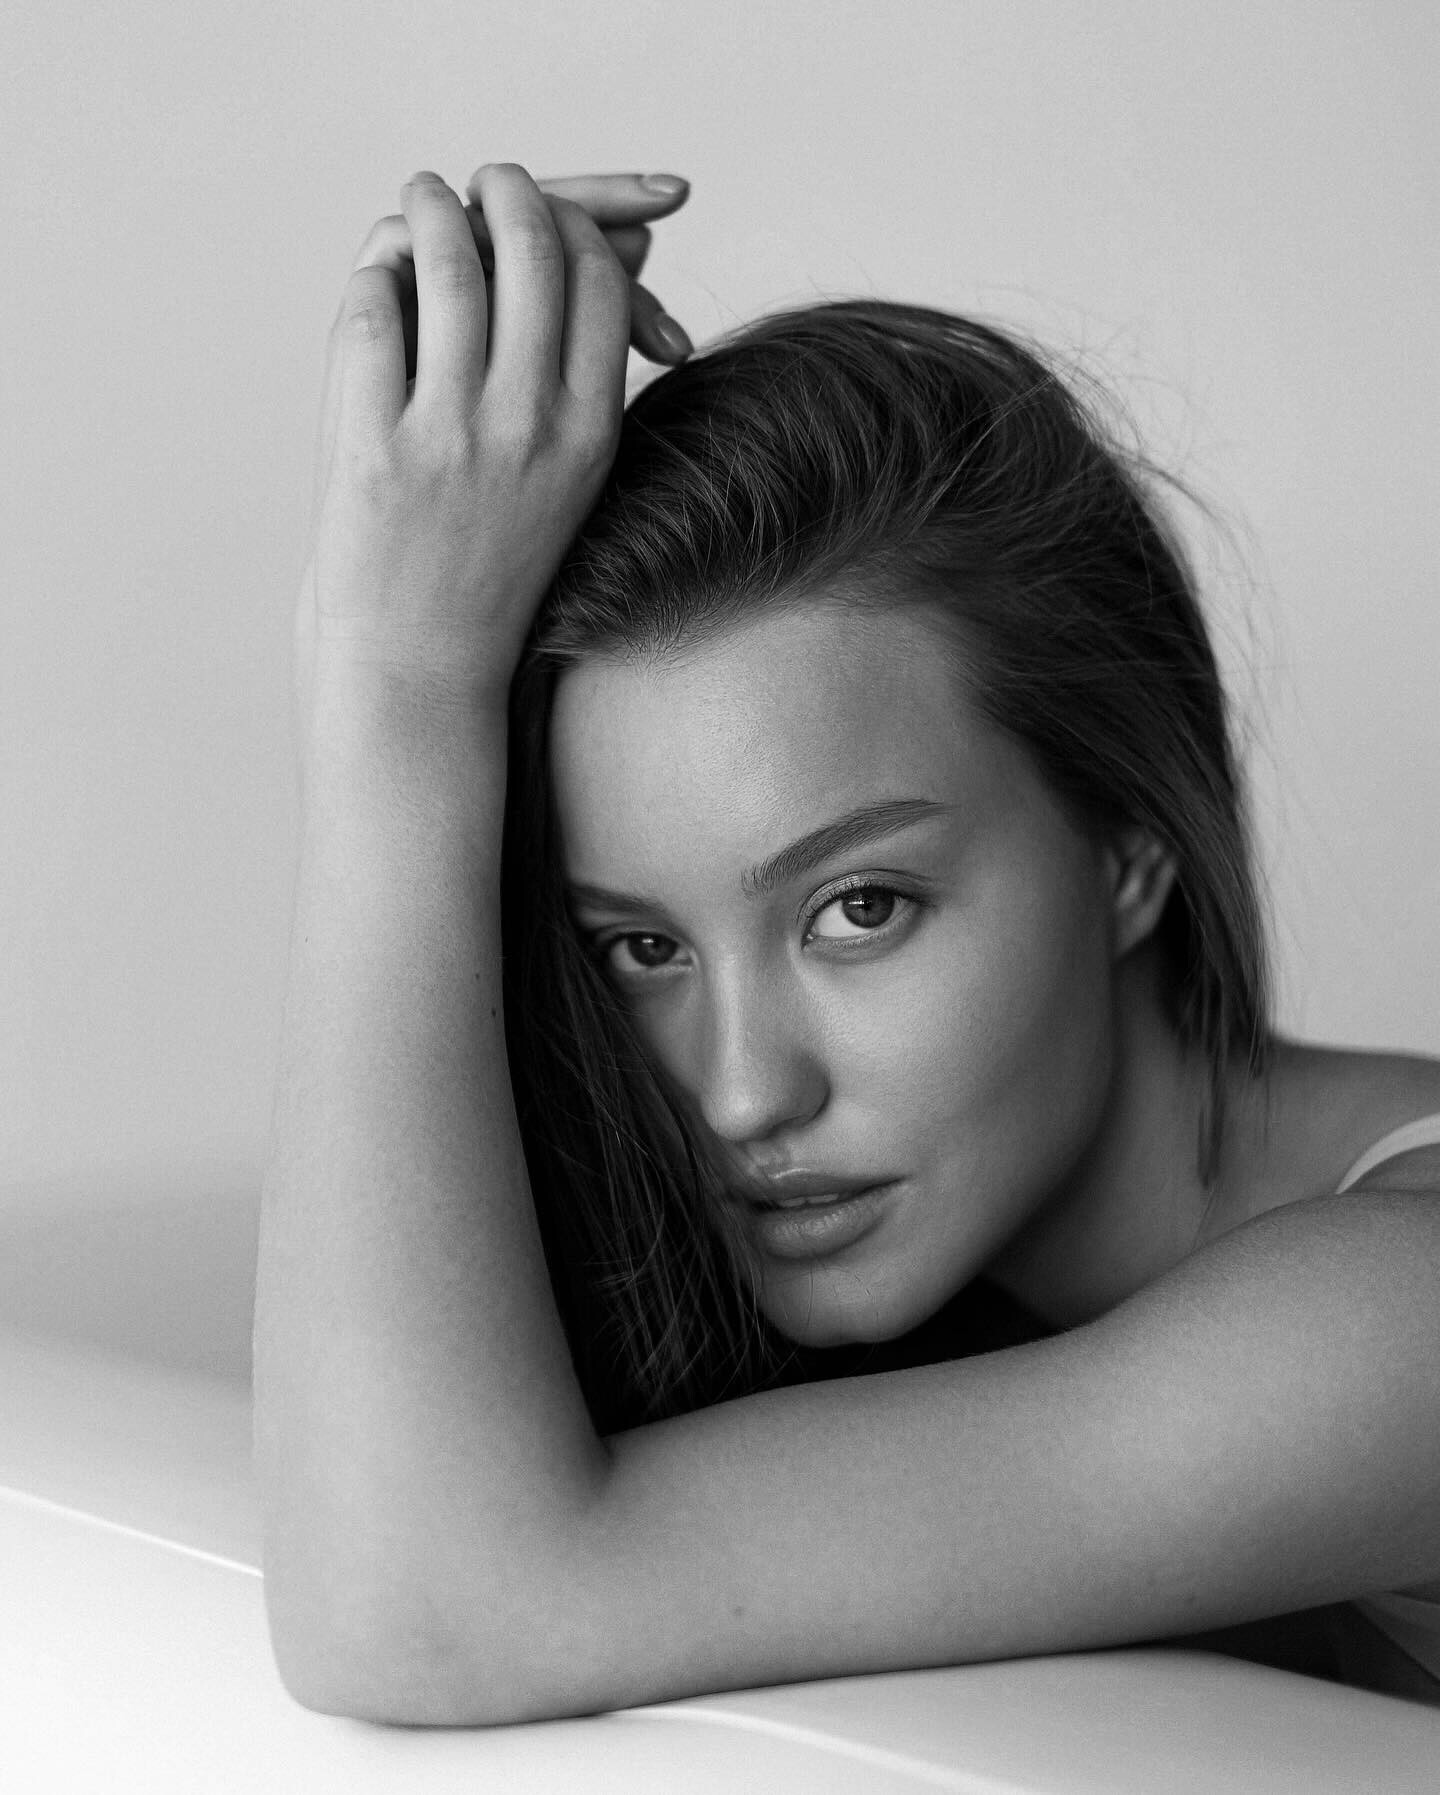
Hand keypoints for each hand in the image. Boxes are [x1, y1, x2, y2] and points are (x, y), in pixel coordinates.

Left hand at [296, 164, 660, 734]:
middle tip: (484, 181)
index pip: (597, 279)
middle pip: (534, 249)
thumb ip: (580, 367)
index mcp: (590, 433)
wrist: (422, 664)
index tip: (538, 214)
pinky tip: (379, 275)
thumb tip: (621, 249)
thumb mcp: (566, 472)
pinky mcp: (375, 447)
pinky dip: (374, 275)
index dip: (570, 224)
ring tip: (422, 197)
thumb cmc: (492, 562)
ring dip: (430, 208)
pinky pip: (374, 312)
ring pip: (451, 262)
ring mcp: (452, 436)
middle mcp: (532, 427)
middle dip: (509, 192)